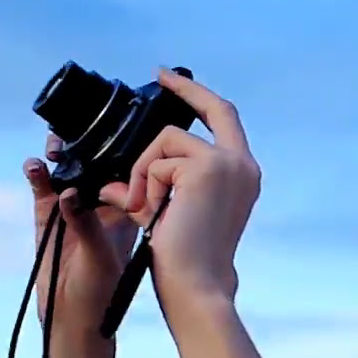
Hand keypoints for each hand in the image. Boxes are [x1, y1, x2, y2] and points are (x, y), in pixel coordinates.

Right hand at [26, 134, 138, 335]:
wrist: (75, 318)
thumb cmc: (103, 291)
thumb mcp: (101, 255)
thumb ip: (86, 224)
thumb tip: (70, 194)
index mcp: (127, 210)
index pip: (126, 171)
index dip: (119, 151)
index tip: (109, 133)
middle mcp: (102, 205)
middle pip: (94, 165)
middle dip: (85, 147)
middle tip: (74, 136)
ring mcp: (74, 209)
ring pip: (67, 172)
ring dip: (60, 157)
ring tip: (55, 149)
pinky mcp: (48, 217)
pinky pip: (43, 189)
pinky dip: (38, 176)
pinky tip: (34, 167)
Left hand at [97, 68, 261, 312]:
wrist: (195, 284)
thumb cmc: (186, 259)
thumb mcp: (167, 212)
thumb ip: (152, 189)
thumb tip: (113, 182)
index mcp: (241, 175)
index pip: (226, 121)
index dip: (200, 98)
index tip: (172, 80)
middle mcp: (243, 165)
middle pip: (213, 108)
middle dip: (185, 89)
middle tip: (159, 73)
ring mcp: (227, 164)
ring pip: (168, 140)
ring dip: (145, 172)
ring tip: (145, 208)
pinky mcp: (206, 168)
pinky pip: (158, 160)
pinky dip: (145, 185)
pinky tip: (153, 212)